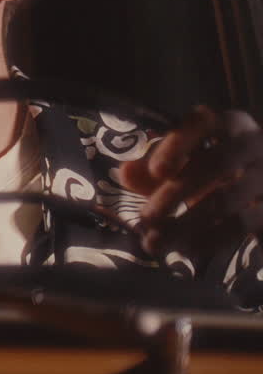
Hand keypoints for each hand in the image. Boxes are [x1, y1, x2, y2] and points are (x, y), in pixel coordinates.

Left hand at [117, 106, 262, 257]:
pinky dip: (211, 238)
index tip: (155, 171)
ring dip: (186, 224)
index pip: (203, 123)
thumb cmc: (214, 166)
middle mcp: (254, 143)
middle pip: (214, 164)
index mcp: (228, 123)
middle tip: (145, 219)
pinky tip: (187, 250)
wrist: (260, 186)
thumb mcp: (185, 160)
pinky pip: (243, 223)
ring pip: (226, 200)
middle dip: (174, 193)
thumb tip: (125, 174)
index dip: (178, 145)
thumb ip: (153, 166)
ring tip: (155, 243)